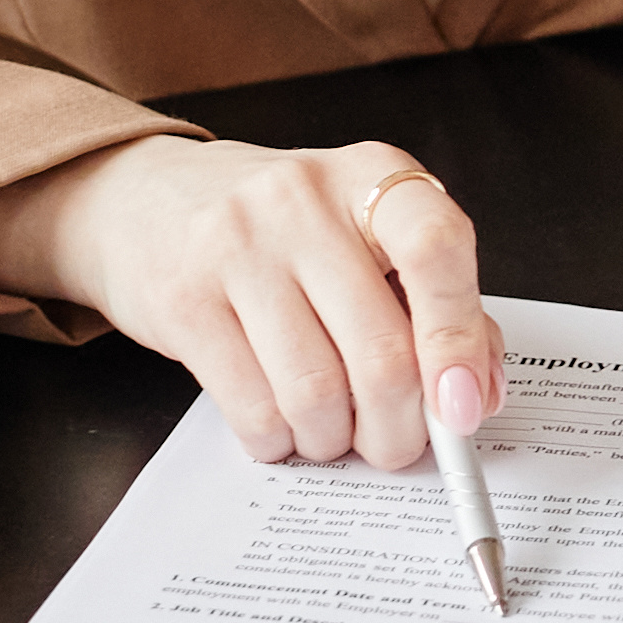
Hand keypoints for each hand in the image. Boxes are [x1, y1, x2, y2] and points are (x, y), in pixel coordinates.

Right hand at [0, 134, 502, 466]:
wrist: (144, 200)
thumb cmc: (280, 234)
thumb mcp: (363, 238)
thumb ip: (433, 304)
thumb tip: (478, 395)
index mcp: (373, 177)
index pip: (437, 249)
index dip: (458, 338)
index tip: (462, 406)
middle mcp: (304, 201)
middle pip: (380, 351)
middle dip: (398, 429)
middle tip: (393, 445)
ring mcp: (237, 246)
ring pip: (317, 393)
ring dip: (335, 441)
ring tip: (330, 431)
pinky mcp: (184, 300)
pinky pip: (253, 408)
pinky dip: (279, 441)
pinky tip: (280, 425)